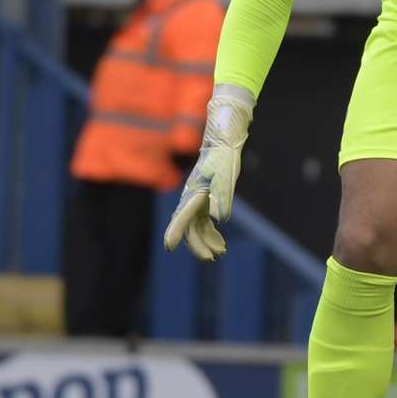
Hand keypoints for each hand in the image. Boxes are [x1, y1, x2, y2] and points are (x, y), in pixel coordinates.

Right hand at [163, 84, 254, 260]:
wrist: (222, 140)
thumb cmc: (223, 155)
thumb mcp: (226, 174)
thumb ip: (223, 195)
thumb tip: (221, 218)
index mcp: (194, 192)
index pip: (183, 216)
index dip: (176, 232)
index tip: (170, 247)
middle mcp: (191, 198)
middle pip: (190, 227)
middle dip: (199, 244)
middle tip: (212, 258)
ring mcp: (197, 200)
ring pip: (197, 227)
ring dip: (207, 241)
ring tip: (220, 253)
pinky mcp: (204, 200)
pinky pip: (204, 222)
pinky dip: (212, 234)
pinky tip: (221, 244)